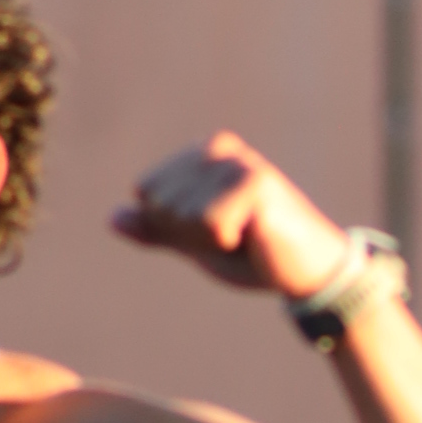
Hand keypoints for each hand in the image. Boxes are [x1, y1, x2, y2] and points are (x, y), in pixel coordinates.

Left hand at [110, 133, 350, 297]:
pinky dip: (228, 244)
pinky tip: (258, 238)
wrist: (308, 273)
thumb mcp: (196, 242)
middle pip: (162, 204)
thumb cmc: (255, 256)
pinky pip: (209, 225)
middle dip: (192, 236)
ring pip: (183, 216)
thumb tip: (112, 218)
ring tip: (247, 238)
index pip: (147, 193)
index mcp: (202, 154)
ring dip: (212, 242)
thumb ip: (158, 229)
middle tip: (235, 239)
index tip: (215, 232)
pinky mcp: (255, 184)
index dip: (174, 228)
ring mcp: (237, 163)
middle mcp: (219, 149)